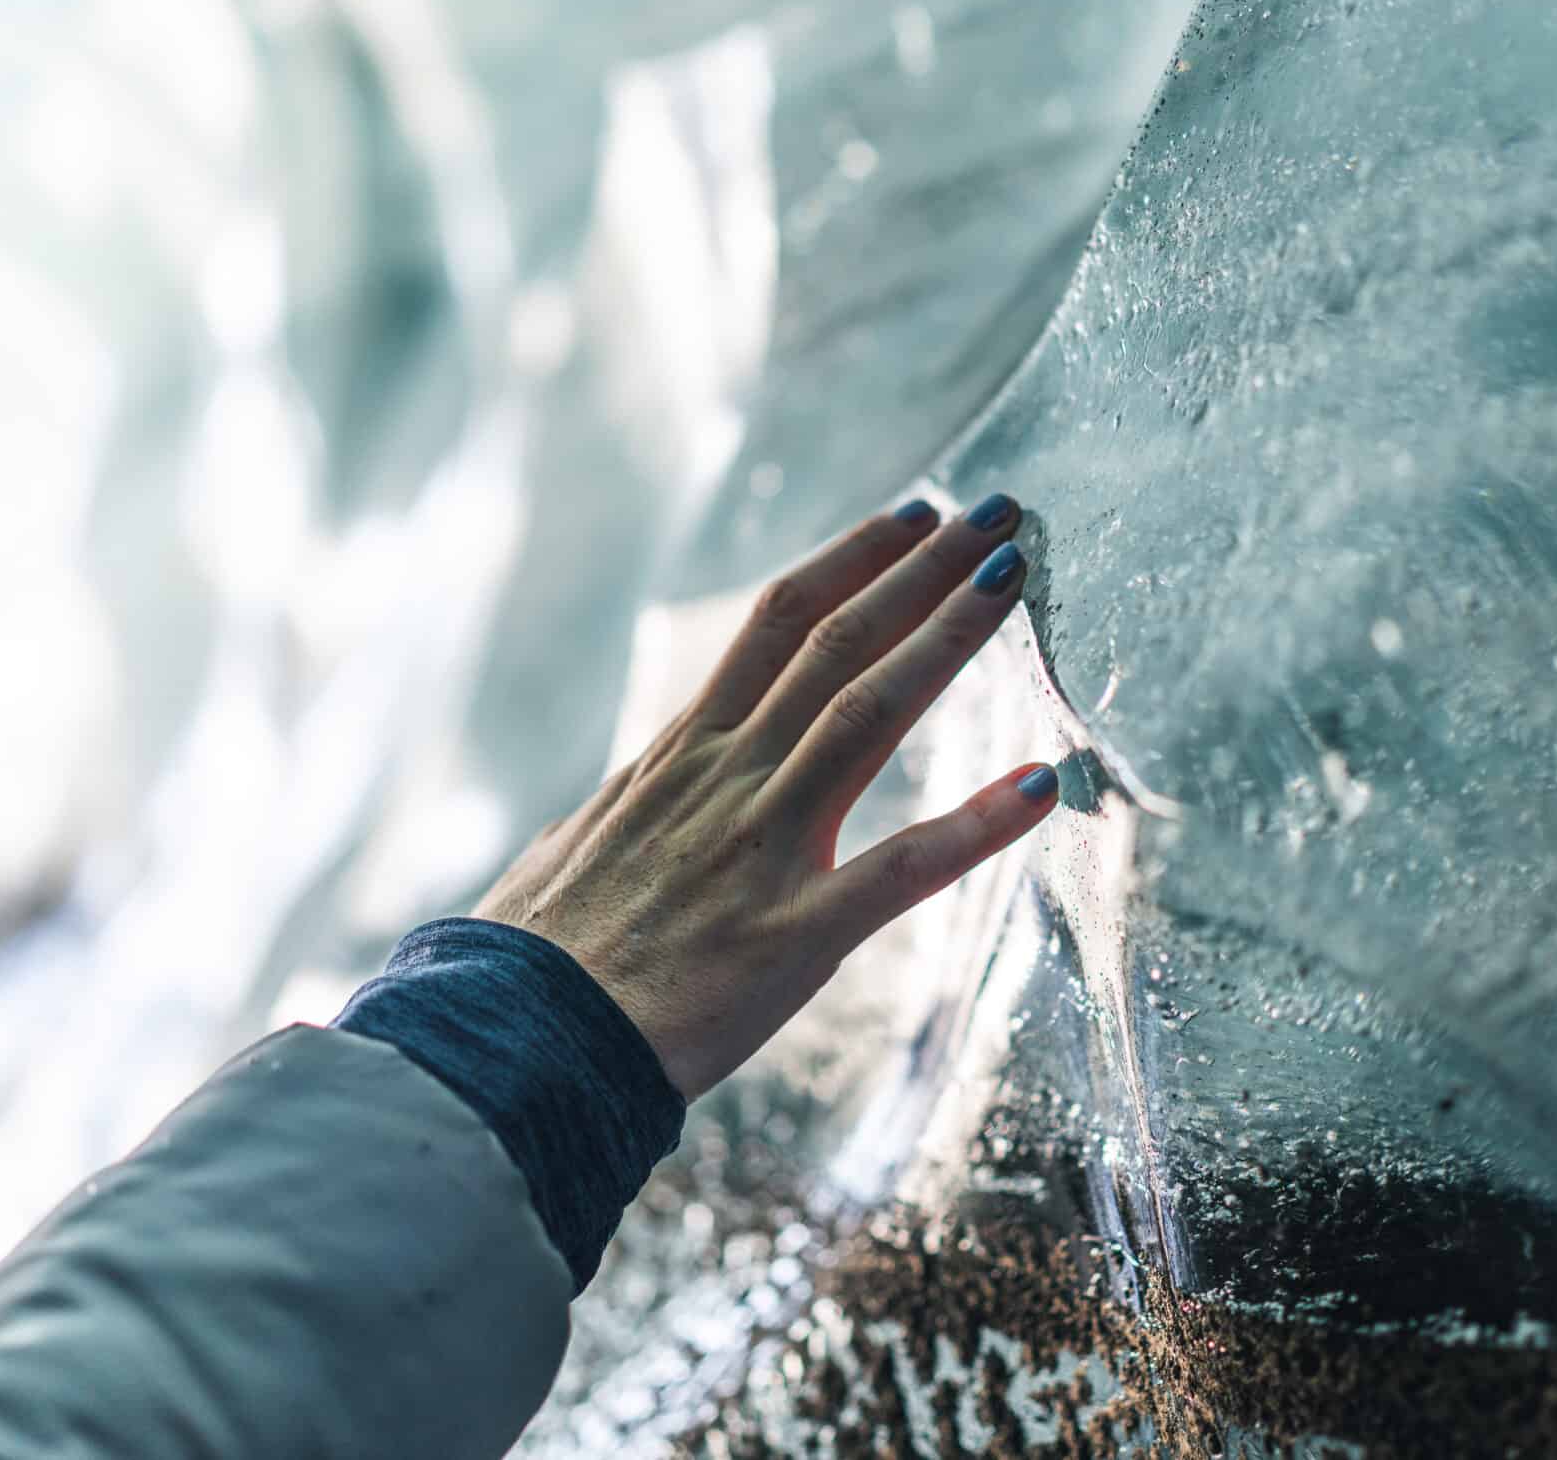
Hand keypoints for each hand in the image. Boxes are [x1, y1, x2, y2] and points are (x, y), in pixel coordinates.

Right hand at [472, 494, 1059, 1099]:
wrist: (514, 1044)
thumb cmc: (531, 962)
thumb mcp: (568, 852)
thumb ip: (613, 817)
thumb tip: (608, 809)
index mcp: (678, 754)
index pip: (776, 624)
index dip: (851, 560)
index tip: (910, 513)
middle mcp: (726, 777)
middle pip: (838, 642)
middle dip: (924, 569)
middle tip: (996, 511)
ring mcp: (762, 847)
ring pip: (870, 713)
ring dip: (949, 637)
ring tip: (1012, 575)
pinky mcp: (796, 932)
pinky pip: (904, 867)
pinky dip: (977, 824)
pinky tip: (1042, 785)